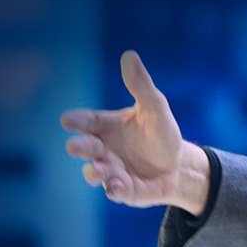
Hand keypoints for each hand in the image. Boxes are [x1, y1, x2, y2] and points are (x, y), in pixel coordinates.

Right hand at [61, 50, 211, 212]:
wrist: (179, 165)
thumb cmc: (161, 134)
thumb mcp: (155, 107)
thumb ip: (140, 85)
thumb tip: (129, 55)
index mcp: (106, 127)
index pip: (87, 122)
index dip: (76, 121)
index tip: (67, 120)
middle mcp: (104, 150)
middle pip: (86, 148)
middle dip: (80, 147)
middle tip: (75, 146)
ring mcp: (112, 171)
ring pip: (96, 173)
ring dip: (93, 172)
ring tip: (94, 170)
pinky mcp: (125, 191)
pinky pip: (116, 191)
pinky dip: (115, 189)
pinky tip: (117, 186)